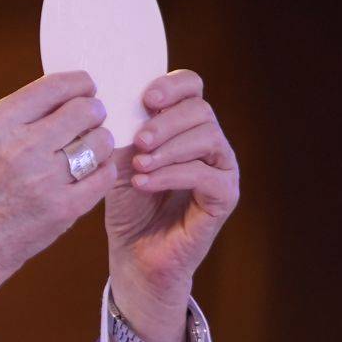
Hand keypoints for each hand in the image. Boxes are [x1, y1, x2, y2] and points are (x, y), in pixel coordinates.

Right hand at [0, 72, 119, 310]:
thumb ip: (24, 114)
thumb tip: (72, 91)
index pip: (55, 87)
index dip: (80, 83)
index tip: (87, 88)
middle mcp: (21, 148)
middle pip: (84, 111)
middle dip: (94, 112)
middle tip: (92, 120)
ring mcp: (44, 180)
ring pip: (100, 142)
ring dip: (100, 142)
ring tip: (89, 150)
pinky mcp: (63, 208)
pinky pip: (104, 175)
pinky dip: (103, 171)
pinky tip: (91, 173)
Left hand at [104, 71, 239, 341]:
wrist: (134, 256)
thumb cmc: (128, 206)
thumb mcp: (120, 161)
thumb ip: (125, 132)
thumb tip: (115, 104)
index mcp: (186, 125)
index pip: (191, 86)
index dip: (172, 86)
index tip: (145, 98)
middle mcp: (210, 142)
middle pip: (201, 109)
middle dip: (167, 121)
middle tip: (138, 139)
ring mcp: (222, 168)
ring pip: (208, 137)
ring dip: (169, 147)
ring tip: (139, 164)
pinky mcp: (225, 197)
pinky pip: (206, 176)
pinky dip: (172, 175)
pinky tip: (145, 183)